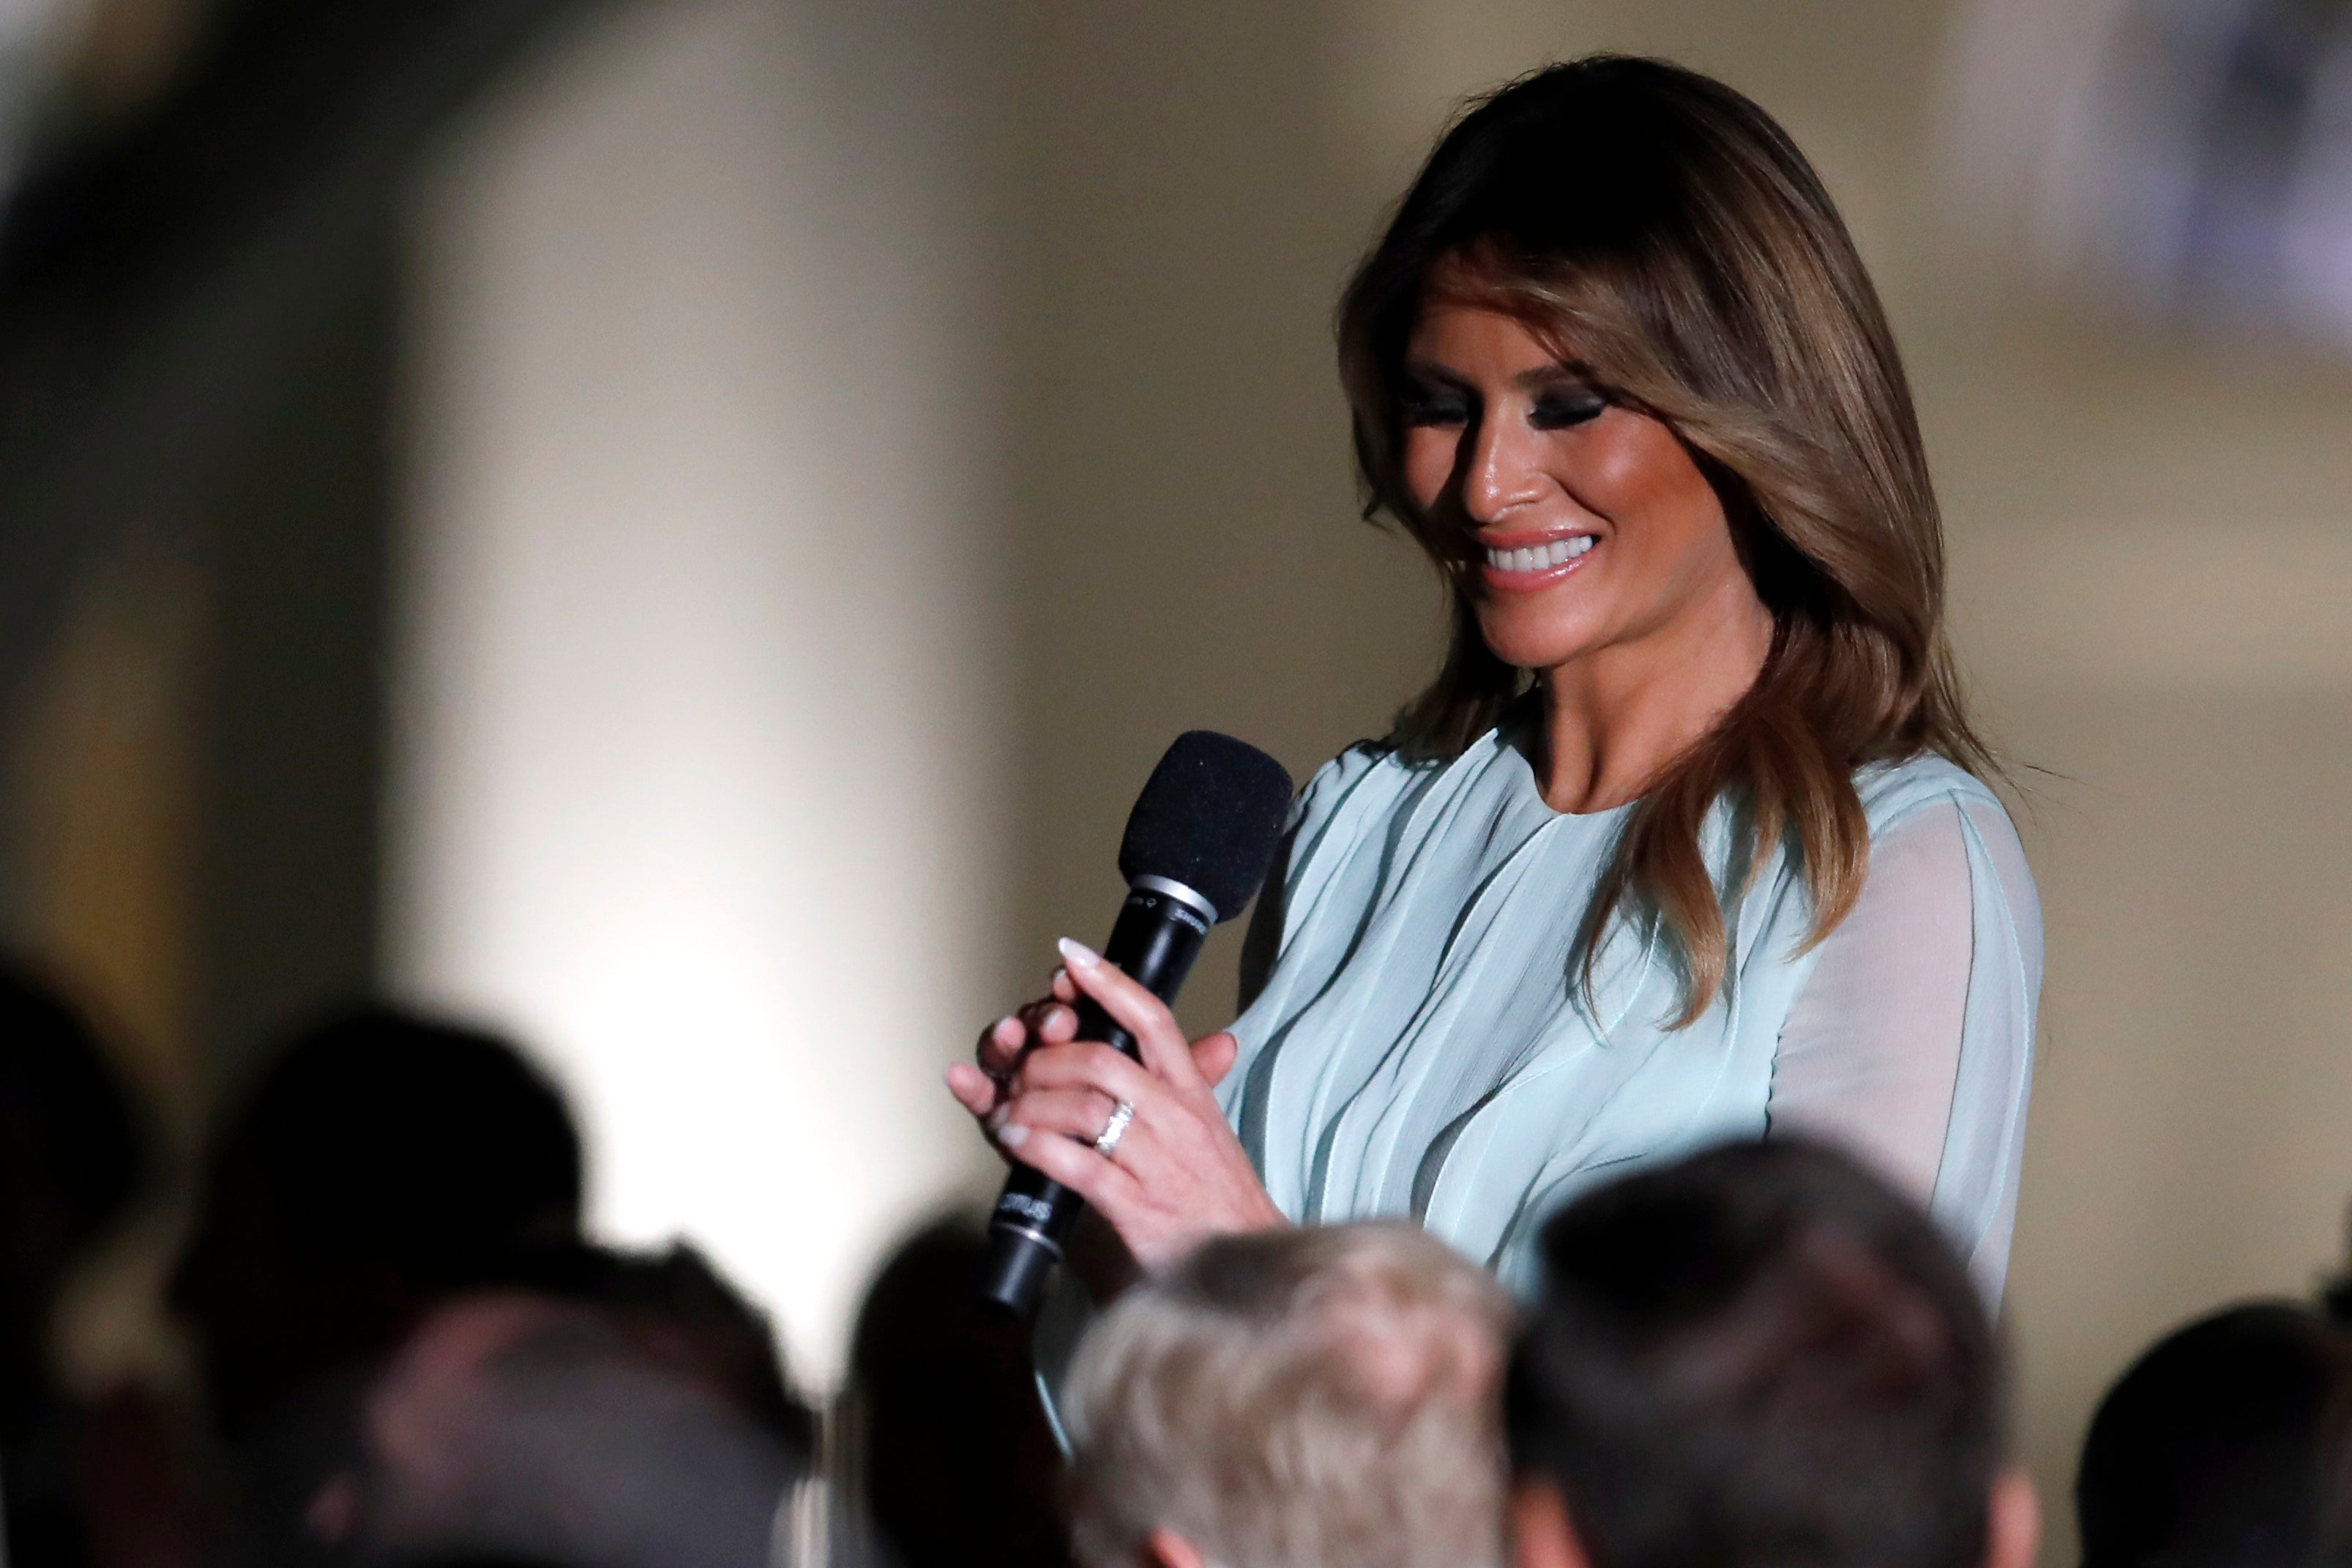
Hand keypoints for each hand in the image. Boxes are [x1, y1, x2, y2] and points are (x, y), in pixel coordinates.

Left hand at [945, 938, 1285, 1271]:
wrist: (1250, 1272)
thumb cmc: (1218, 1202)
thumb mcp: (1210, 1135)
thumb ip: (1197, 1087)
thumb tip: (1219, 1040)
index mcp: (1192, 1096)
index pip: (1153, 1021)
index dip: (1110, 983)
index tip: (1070, 957)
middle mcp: (1178, 1121)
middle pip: (1102, 1059)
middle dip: (1047, 1056)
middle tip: (1019, 1067)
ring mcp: (1159, 1165)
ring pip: (1085, 1107)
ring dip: (1031, 1103)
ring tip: (1007, 1110)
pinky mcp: (1138, 1210)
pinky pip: (1078, 1165)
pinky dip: (1038, 1147)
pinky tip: (1016, 1141)